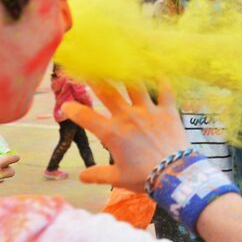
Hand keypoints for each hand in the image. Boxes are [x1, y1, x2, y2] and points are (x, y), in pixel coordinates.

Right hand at [63, 80, 189, 192]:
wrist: (175, 174)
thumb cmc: (144, 177)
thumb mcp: (118, 178)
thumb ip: (98, 174)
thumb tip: (81, 177)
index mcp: (112, 133)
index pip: (86, 117)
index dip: (73, 110)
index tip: (66, 105)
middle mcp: (128, 117)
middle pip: (107, 92)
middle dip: (94, 79)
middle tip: (87, 68)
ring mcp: (148, 111)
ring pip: (135, 85)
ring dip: (126, 74)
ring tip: (120, 63)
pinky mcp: (168, 111)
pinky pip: (165, 90)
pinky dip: (162, 80)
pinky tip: (158, 71)